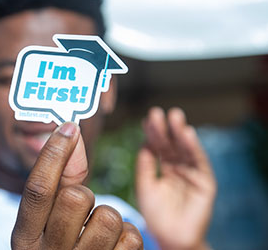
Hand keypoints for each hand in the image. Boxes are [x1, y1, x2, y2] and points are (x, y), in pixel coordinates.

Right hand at [12, 122, 143, 249]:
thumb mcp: (48, 221)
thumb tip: (71, 132)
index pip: (37, 189)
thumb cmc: (59, 246)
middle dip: (85, 194)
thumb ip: (60, 179)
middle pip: (76, 198)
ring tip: (97, 233)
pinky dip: (128, 235)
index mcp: (24, 238)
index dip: (54, 154)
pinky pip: (132, 237)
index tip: (69, 126)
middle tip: (81, 209)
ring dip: (109, 218)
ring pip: (109, 217)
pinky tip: (113, 246)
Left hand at [136, 107, 215, 249]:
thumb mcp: (145, 186)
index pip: (158, 146)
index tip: (147, 118)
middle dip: (165, 128)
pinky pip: (198, 162)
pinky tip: (187, 134)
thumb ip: (145, 164)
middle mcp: (178, 167)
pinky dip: (194, 147)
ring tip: (174, 117)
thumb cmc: (156, 214)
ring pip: (185, 149)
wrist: (171, 237)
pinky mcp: (205, 181)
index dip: (153, 133)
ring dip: (180, 132)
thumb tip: (144, 142)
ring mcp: (192, 173)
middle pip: (171, 144)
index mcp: (164, 167)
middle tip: (157, 112)